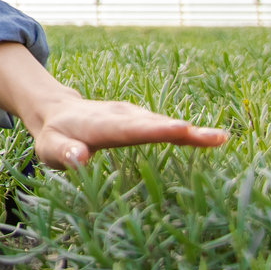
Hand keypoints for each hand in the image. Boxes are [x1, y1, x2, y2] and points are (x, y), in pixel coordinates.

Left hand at [26, 94, 228, 168]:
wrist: (57, 111)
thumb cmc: (54, 137)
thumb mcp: (49, 148)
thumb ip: (63, 153)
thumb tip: (79, 157)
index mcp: (99, 125)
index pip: (129, 129)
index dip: (155, 130)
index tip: (181, 129)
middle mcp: (121, 116)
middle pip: (154, 124)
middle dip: (183, 131)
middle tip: (215, 137)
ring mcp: (132, 116)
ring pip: (163, 123)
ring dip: (191, 132)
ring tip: (220, 138)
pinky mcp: (140, 120)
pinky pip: (164, 127)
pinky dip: (187, 133)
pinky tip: (212, 139)